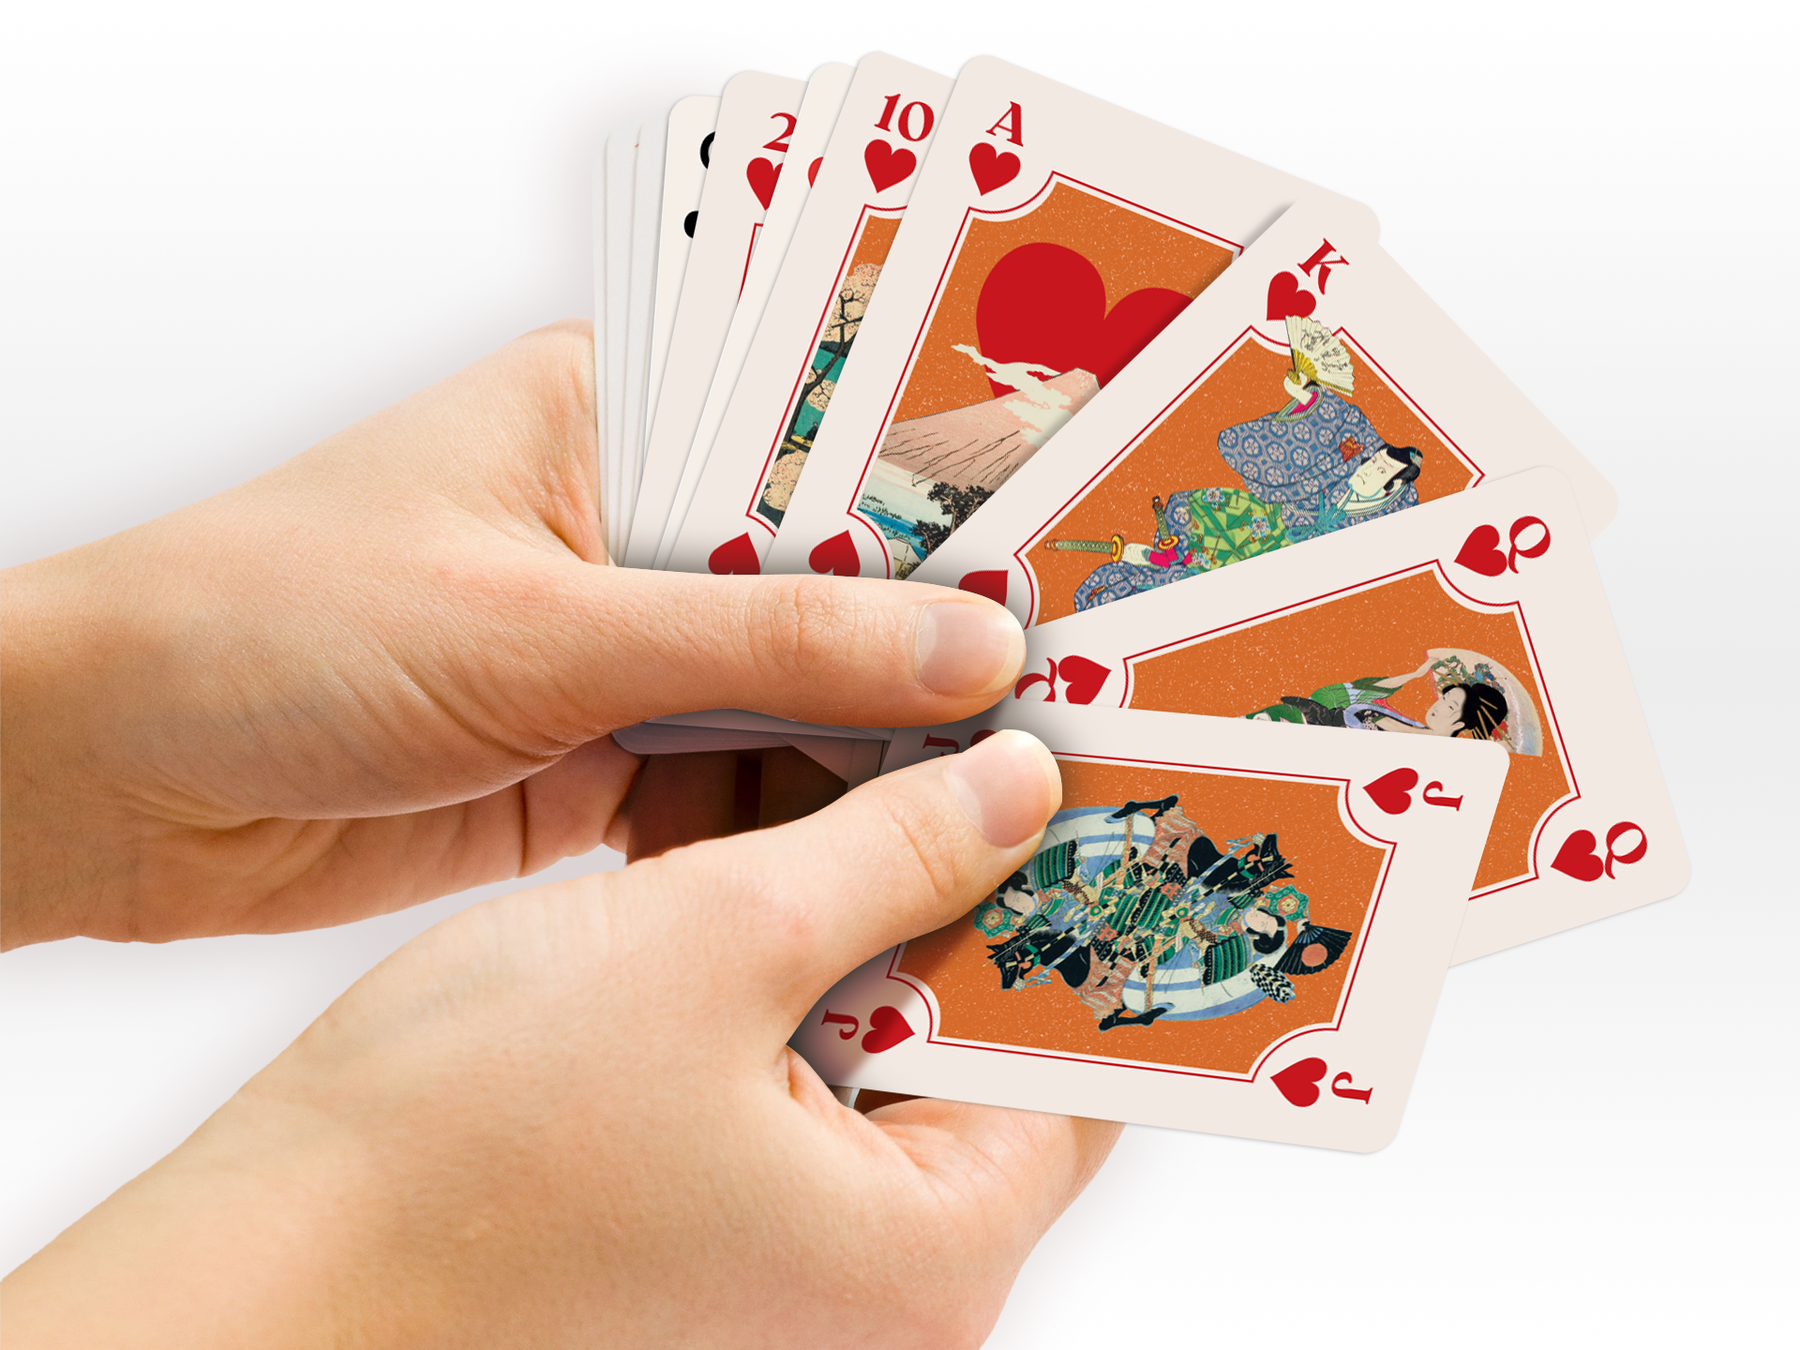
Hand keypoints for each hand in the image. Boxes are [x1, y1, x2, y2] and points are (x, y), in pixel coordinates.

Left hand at [0, 322, 1025, 946]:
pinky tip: (859, 879)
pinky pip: (739, 787)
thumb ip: (766, 642)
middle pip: (838, 581)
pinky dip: (791, 832)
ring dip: (872, 763)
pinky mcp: (606, 755)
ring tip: (983, 825)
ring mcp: (627, 644)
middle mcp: (638, 521)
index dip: (966, 496)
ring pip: (802, 697)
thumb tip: (969, 650)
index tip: (1089, 561)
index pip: (836, 431)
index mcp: (623, 412)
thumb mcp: (543, 627)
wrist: (115, 778)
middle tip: (1063, 726)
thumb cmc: (277, 629)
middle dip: (935, 658)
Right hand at [3, 732, 1120, 1348]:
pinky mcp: (707, 1237)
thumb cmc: (450, 1148)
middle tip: (972, 748)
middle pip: (979, 1054)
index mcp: (926, 1255)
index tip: (1079, 786)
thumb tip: (1016, 791)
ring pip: (879, 1059)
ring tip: (869, 779)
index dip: (1077, 906)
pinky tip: (763, 875)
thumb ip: (890, 855)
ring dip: (868, 927)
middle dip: (966, 898)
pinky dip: (790, 983)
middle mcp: (879, 1290)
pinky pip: (795, 1087)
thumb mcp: (708, 943)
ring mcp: (788, 1275)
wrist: (253, 1275)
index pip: (1079, 1060)